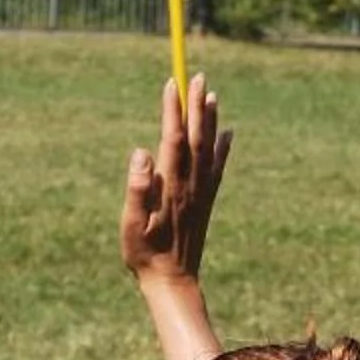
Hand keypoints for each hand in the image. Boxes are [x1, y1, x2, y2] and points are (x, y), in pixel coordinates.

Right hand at [119, 73, 230, 283]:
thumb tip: (142, 152)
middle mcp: (191, 185)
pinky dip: (223, 148)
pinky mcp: (206, 202)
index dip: (172, 110)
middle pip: (195, 137)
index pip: (172, 139)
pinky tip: (228, 133)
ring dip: (210, 121)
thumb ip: (136, 189)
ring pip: (209, 149)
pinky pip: (218, 169)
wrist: (174, 282)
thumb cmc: (145, 255)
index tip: (172, 84)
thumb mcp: (131, 225)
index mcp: (171, 187)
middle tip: (197, 76)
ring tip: (212, 95)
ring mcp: (202, 193)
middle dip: (196, 106)